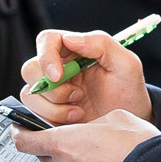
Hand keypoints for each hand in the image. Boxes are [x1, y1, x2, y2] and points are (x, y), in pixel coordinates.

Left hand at [10, 110, 158, 161]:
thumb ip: (92, 124)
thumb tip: (91, 131)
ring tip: (96, 151)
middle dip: (53, 145)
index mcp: (62, 143)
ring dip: (73, 160)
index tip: (18, 127)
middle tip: (68, 134)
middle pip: (44, 155)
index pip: (24, 141)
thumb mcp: (113, 117)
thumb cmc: (136, 144)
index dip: (19, 133)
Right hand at [20, 29, 153, 125]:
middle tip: (76, 96)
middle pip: (30, 69)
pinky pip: (34, 114)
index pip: (46, 41)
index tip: (58, 75)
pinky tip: (74, 120)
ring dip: (53, 106)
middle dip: (50, 87)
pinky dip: (53, 119)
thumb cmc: (129, 92)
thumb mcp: (126, 64)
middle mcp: (59, 68)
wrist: (130, 123)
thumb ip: (101, 43)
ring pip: (30, 94)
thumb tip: (70, 38)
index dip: (46, 56)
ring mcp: (51, 91)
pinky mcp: (48, 112)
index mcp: (74, 50)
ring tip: (78, 110)